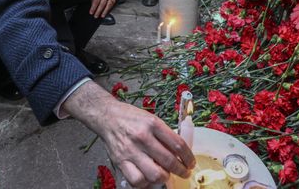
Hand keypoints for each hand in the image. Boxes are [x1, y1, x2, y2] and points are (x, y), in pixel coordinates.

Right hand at [62, 81, 194, 186]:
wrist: (107, 117)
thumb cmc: (131, 118)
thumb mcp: (151, 119)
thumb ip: (164, 135)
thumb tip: (179, 153)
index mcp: (153, 124)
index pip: (178, 144)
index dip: (188, 157)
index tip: (191, 162)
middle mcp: (142, 137)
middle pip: (169, 161)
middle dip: (181, 171)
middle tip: (184, 172)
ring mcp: (130, 151)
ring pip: (154, 174)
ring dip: (164, 178)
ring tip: (166, 175)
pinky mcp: (120, 161)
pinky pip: (137, 180)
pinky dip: (146, 183)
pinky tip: (149, 179)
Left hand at [89, 0, 115, 17]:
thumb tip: (93, 4)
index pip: (96, 1)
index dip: (93, 8)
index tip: (91, 12)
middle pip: (102, 4)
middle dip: (99, 11)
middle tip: (96, 16)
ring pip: (109, 4)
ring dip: (105, 11)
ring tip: (102, 15)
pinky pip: (113, 1)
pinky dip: (110, 7)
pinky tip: (107, 10)